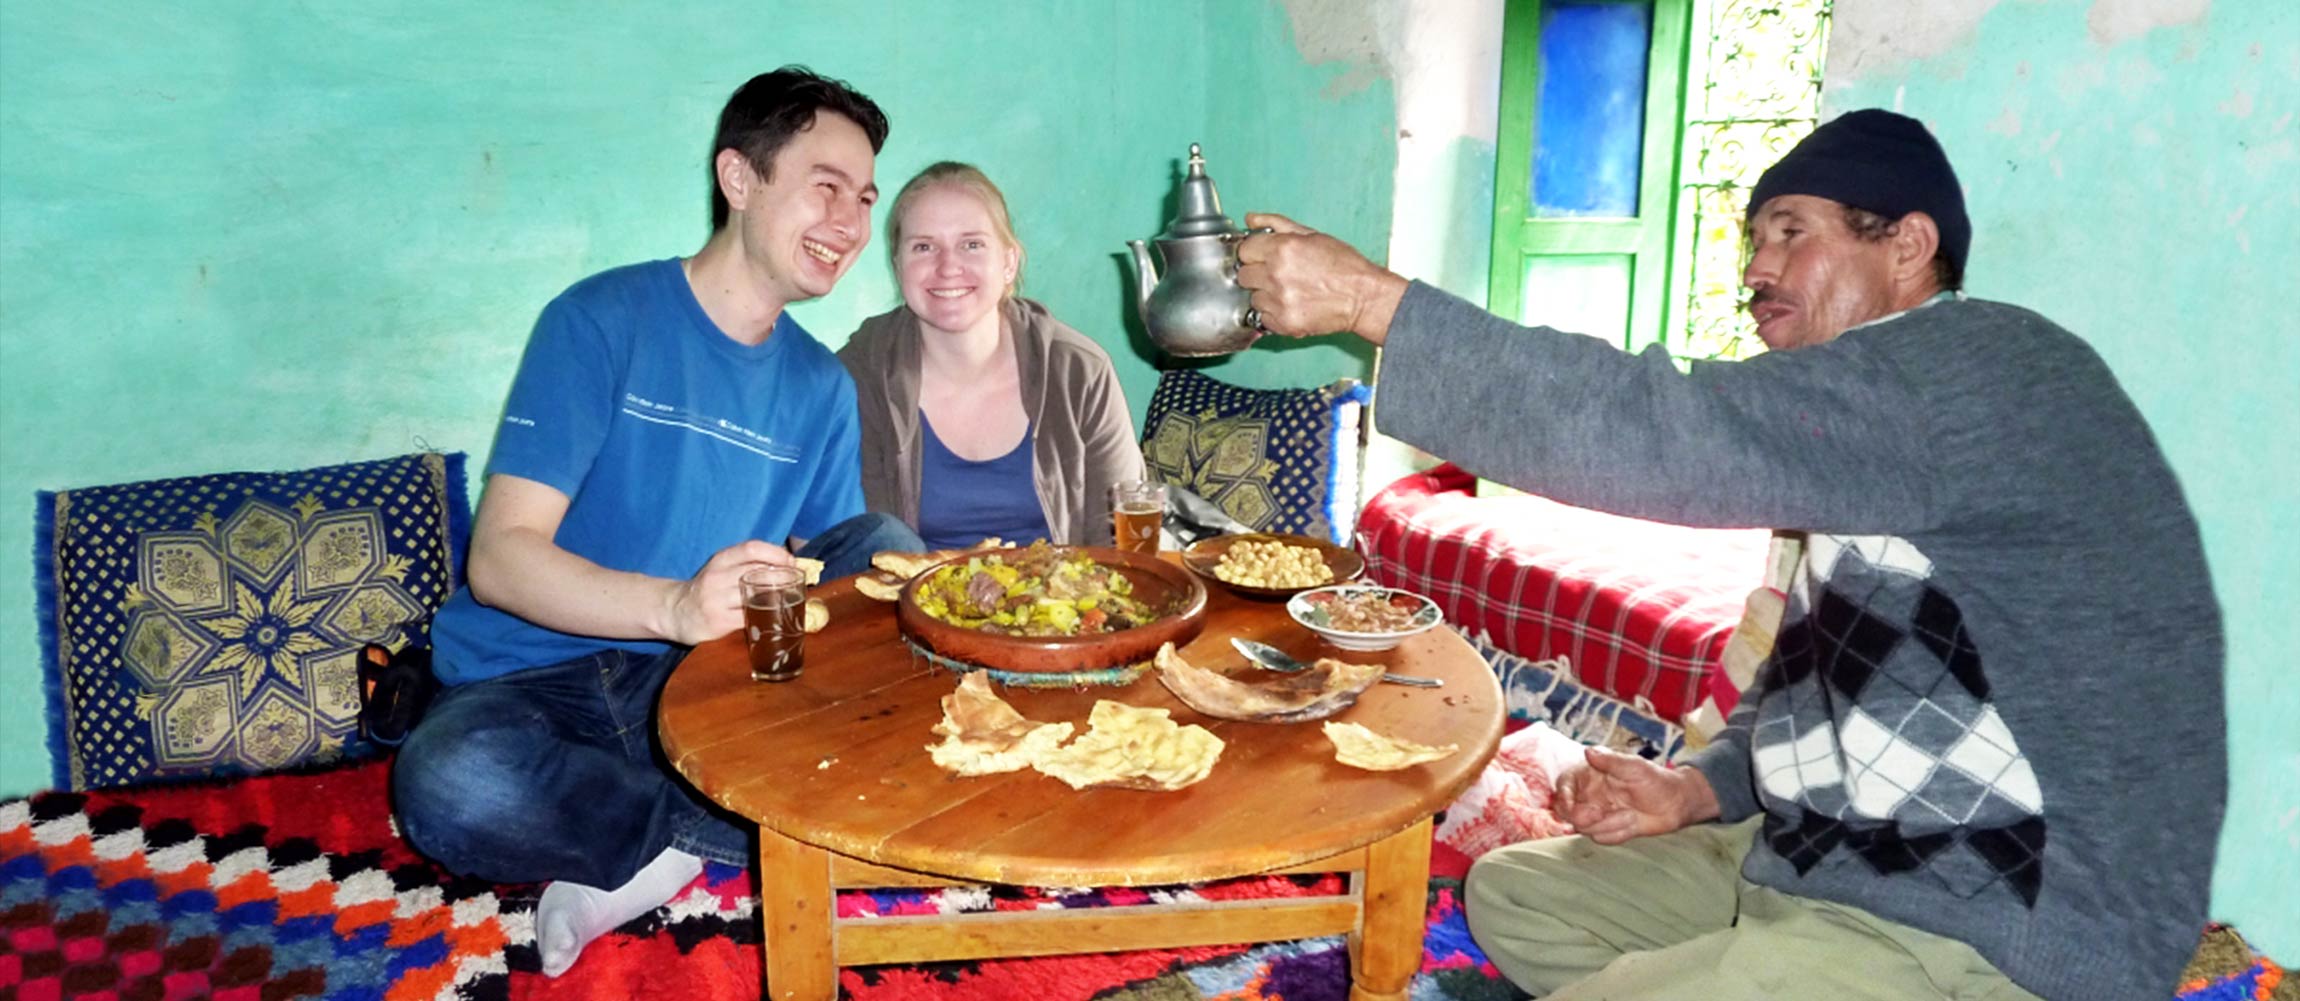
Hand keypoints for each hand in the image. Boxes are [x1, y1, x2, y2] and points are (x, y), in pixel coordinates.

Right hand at [659, 540, 794, 645]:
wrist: (676, 611)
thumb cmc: (709, 588)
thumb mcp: (723, 568)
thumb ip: (749, 563)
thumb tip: (789, 562)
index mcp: (720, 560)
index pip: (752, 549)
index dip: (776, 554)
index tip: (792, 562)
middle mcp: (717, 577)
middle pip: (758, 573)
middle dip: (783, 578)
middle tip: (797, 583)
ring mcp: (716, 601)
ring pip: (755, 597)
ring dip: (777, 599)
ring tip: (789, 600)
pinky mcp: (717, 622)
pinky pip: (749, 619)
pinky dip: (764, 618)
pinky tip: (772, 617)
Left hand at [1235, 213, 1410, 344]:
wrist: (1363, 298)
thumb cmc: (1344, 266)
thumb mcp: (1312, 235)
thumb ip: (1276, 224)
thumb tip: (1251, 219)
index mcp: (1282, 249)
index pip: (1244, 250)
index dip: (1254, 252)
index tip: (1262, 256)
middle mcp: (1276, 275)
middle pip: (1243, 275)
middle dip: (1257, 273)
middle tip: (1278, 274)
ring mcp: (1279, 301)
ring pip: (1252, 298)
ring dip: (1265, 295)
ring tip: (1288, 291)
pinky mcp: (1284, 323)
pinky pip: (1263, 317)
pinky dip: (1273, 313)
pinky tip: (1291, 305)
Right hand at [1552, 746, 1719, 844]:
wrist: (1676, 804)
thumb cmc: (1656, 780)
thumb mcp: (1634, 767)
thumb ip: (1610, 761)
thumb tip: (1588, 751)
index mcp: (1591, 775)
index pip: (1565, 785)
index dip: (1563, 797)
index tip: (1570, 807)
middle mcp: (1590, 795)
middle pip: (1566, 811)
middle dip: (1580, 816)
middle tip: (1599, 813)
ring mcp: (1598, 814)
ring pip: (1584, 828)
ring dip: (1607, 825)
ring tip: (1630, 815)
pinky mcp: (1608, 830)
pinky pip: (1601, 838)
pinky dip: (1617, 834)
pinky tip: (1632, 823)